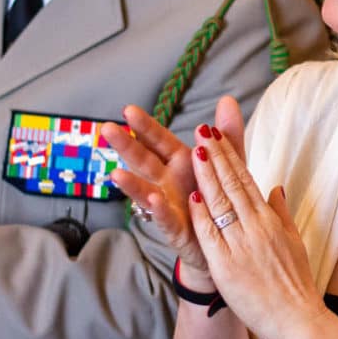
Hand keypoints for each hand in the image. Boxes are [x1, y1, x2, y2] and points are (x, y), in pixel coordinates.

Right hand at [101, 99, 244, 272]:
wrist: (227, 239)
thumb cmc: (219, 196)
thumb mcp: (229, 163)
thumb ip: (227, 134)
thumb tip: (228, 99)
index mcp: (180, 162)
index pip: (158, 140)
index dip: (145, 126)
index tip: (128, 110)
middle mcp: (168, 182)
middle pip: (144, 161)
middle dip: (126, 146)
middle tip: (108, 130)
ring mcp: (168, 206)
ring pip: (146, 192)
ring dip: (132, 184)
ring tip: (116, 174)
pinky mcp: (176, 230)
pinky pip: (166, 220)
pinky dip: (159, 211)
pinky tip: (153, 201)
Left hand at [186, 126, 324, 338]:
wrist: (298, 318)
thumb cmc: (296, 284)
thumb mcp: (293, 241)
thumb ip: (281, 213)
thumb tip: (276, 187)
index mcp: (270, 220)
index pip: (247, 180)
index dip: (231, 156)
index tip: (218, 135)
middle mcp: (257, 227)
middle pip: (233, 184)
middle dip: (217, 156)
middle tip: (203, 130)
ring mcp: (242, 245)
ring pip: (221, 203)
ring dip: (207, 176)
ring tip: (195, 150)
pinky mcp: (228, 265)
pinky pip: (211, 235)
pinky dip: (201, 214)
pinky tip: (192, 195)